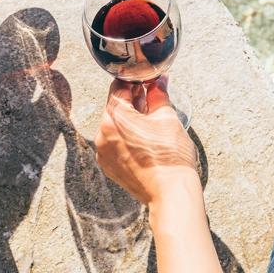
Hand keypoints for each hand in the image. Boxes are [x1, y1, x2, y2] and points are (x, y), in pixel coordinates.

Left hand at [94, 77, 198, 206]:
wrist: (171, 192)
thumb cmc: (171, 157)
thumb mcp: (167, 117)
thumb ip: (159, 94)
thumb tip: (158, 81)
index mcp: (114, 118)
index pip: (119, 87)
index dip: (135, 80)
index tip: (147, 80)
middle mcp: (102, 134)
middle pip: (115, 107)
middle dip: (133, 100)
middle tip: (152, 97)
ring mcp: (103, 152)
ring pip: (114, 125)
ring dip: (130, 119)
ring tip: (150, 119)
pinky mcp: (109, 165)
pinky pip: (114, 142)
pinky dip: (126, 136)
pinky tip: (144, 138)